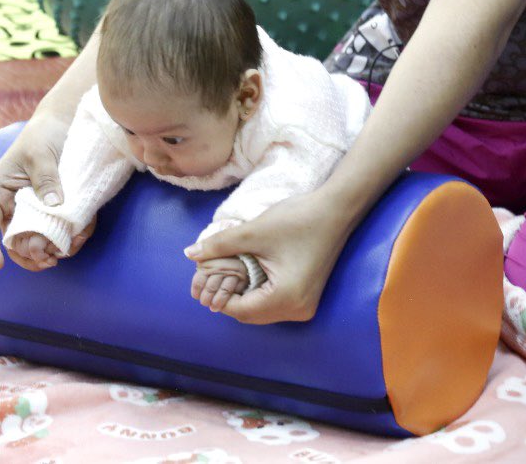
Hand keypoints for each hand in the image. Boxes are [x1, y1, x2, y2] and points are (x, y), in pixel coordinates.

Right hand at [0, 112, 89, 270]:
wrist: (66, 123)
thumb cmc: (43, 133)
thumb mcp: (40, 152)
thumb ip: (45, 177)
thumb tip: (53, 205)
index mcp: (0, 192)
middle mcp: (14, 206)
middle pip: (14, 242)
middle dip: (30, 254)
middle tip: (50, 257)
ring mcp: (35, 212)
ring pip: (37, 244)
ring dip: (51, 251)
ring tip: (68, 248)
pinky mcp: (56, 213)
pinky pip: (59, 234)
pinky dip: (70, 240)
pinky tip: (80, 236)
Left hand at [183, 191, 352, 323]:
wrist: (336, 210)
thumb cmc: (298, 219)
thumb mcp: (253, 233)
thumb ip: (219, 246)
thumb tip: (189, 254)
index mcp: (286, 299)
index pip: (240, 311)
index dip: (217, 297)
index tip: (203, 278)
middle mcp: (298, 310)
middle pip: (250, 314)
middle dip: (229, 297)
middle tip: (213, 275)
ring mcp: (305, 306)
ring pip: (261, 310)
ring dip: (243, 294)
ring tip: (229, 271)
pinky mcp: (307, 296)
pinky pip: (274, 302)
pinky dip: (257, 291)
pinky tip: (249, 272)